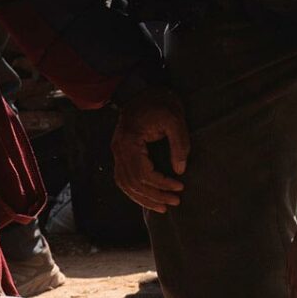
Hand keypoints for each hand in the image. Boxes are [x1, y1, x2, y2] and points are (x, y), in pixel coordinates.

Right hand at [111, 89, 189, 211]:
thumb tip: (180, 170)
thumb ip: (179, 145)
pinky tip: (148, 198)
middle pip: (133, 183)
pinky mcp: (120, 154)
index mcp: (130, 142)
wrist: (141, 91)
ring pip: (125, 185)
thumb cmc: (158, 102)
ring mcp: (116, 152)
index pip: (143, 173)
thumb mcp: (175, 119)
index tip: (180, 186)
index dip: (162, 183)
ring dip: (144, 198)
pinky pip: (123, 179)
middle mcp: (118, 150)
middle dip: (155, 195)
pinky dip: (135, 191)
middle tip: (175, 202)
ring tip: (163, 206)